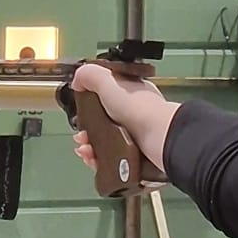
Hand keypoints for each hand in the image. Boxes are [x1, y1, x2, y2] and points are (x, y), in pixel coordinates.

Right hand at [68, 61, 174, 176]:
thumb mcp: (108, 80)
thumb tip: (77, 80)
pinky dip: (98, 162)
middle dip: (86, 131)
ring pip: (105, 145)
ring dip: (89, 148)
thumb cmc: (140, 108)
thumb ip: (90, 75)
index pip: (105, 98)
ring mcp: (135, 138)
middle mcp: (133, 116)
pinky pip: (112, 162)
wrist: (160, 138)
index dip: (89, 106)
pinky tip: (92, 159)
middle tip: (81, 136)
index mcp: (130, 95)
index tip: (80, 112)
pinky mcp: (135, 158)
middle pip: (102, 124)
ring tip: (86, 150)